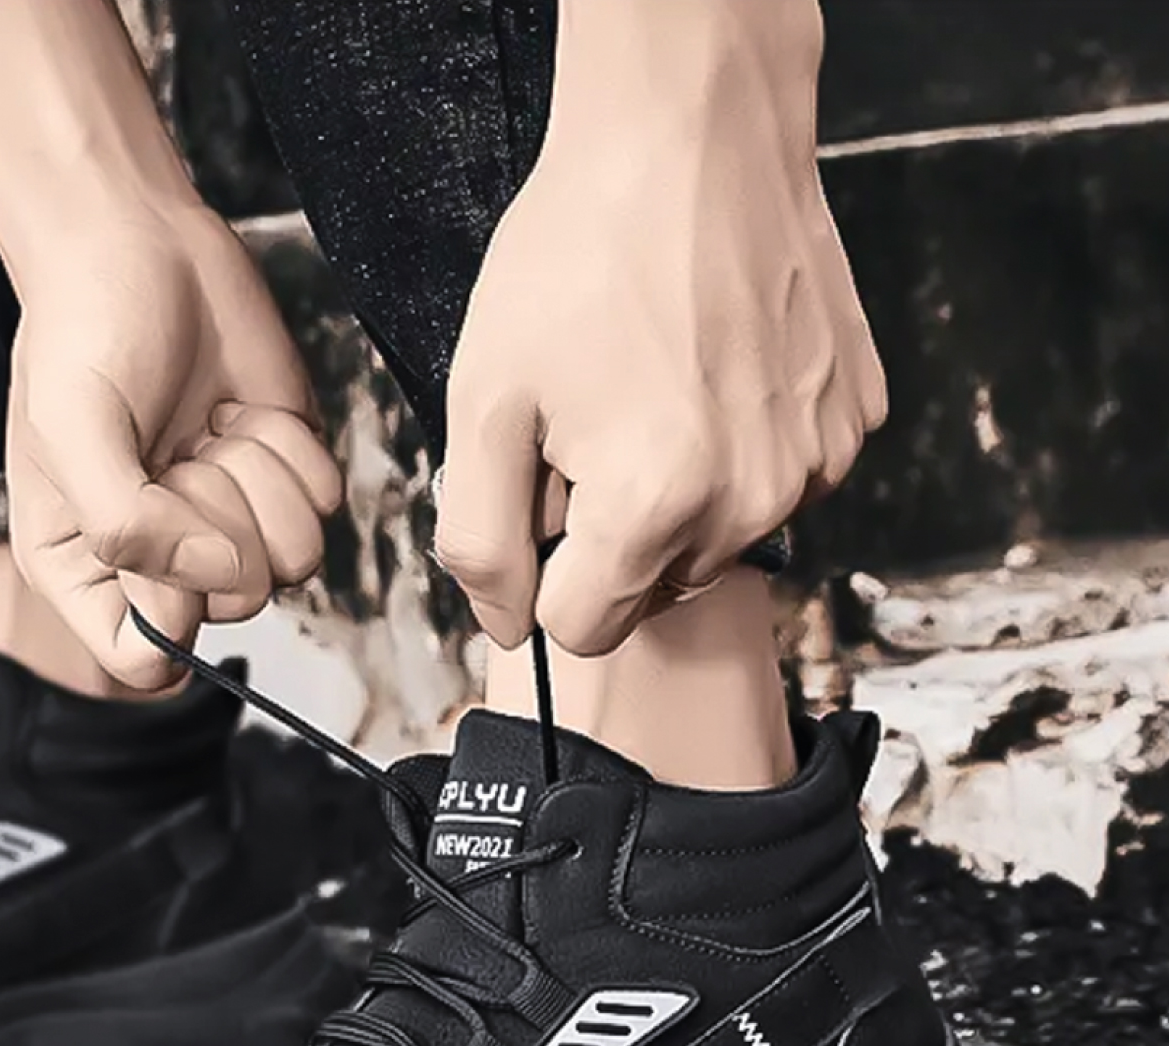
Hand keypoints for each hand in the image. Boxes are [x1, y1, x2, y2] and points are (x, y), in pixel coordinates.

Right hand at [6, 206, 341, 687]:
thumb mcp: (71, 431)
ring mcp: (229, 523)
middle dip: (221, 519)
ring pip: (292, 564)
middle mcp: (161, 562)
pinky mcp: (282, 479)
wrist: (138, 240)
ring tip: (211, 428)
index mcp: (86, 571)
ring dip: (261, 482)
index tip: (159, 525)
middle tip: (182, 450)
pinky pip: (323, 504)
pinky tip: (241, 410)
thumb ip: (125, 525)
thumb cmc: (83, 332)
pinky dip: (292, 450)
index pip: (147, 659)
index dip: (170, 605)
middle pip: (233, 606)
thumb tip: (220, 577)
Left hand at [435, 0, 885, 654]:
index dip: (542, 566)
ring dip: (672, 496)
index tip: (543, 485)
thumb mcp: (483, 402)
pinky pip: (773, 484)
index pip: (580, 627)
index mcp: (656, 506)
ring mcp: (816, 461)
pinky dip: (735, 451)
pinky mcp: (851, 420)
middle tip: (594, 422)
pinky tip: (712, 372)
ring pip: (713, 542)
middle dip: (606, 531)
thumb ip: (480, 540)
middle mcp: (753, 501)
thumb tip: (509, 623)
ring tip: (653, 388)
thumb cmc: (579, 254)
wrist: (693, 132)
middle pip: (648, 587)